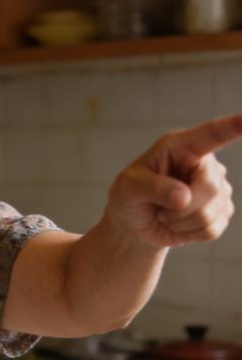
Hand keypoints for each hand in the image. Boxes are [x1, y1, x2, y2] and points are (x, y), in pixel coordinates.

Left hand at [105, 114, 241, 249]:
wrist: (135, 224)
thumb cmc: (129, 197)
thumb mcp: (128, 188)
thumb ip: (153, 188)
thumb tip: (184, 197)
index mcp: (180, 147)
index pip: (211, 134)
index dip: (232, 126)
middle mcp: (204, 163)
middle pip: (210, 186)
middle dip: (182, 207)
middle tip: (159, 210)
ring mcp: (216, 186)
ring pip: (212, 211)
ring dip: (181, 222)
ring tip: (165, 215)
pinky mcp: (221, 210)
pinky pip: (212, 228)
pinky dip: (189, 233)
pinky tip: (178, 225)